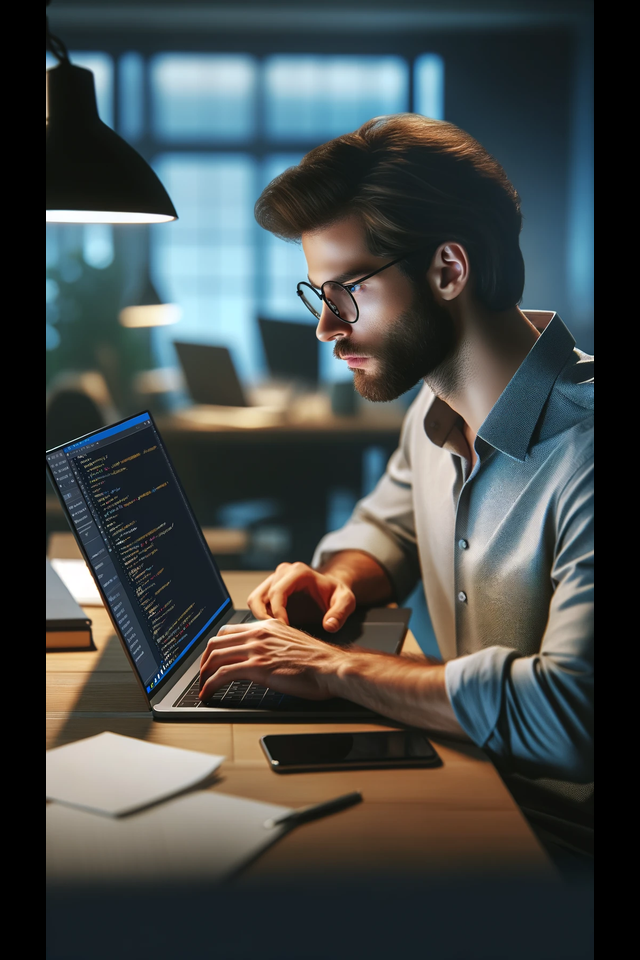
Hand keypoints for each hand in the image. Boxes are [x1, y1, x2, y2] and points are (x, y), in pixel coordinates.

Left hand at [198, 619, 346, 701]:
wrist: (331, 667)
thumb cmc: (319, 662)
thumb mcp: (293, 644)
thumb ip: (275, 645)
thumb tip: (265, 658)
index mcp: (268, 626)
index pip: (230, 630)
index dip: (216, 645)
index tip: (212, 658)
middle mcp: (259, 633)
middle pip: (217, 641)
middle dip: (204, 659)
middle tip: (203, 673)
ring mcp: (257, 649)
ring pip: (215, 656)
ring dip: (204, 673)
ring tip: (202, 686)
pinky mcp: (257, 667)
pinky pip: (222, 674)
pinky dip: (210, 685)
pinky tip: (208, 694)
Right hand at [246, 561, 355, 632]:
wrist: (331, 588)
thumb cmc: (337, 594)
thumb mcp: (346, 602)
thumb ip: (340, 613)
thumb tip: (329, 626)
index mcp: (298, 572)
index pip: (277, 592)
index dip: (278, 613)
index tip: (285, 630)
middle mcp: (282, 572)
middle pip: (260, 597)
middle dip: (266, 619)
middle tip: (276, 636)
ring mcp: (274, 579)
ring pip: (254, 600)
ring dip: (259, 618)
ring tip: (273, 634)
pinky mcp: (269, 589)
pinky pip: (256, 603)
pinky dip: (260, 618)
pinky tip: (273, 630)